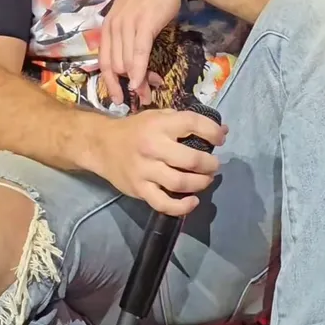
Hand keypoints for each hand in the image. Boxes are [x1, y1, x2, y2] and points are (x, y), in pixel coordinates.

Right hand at [94, 109, 226, 215]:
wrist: (102, 145)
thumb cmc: (136, 129)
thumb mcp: (159, 117)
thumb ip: (187, 122)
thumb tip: (223, 130)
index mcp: (159, 125)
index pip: (192, 124)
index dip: (212, 131)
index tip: (220, 139)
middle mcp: (152, 147)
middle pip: (190, 160)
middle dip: (210, 164)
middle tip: (214, 165)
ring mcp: (145, 170)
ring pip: (180, 183)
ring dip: (200, 183)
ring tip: (206, 179)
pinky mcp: (139, 189)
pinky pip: (163, 204)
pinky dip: (182, 207)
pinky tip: (193, 201)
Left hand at [99, 0, 180, 105]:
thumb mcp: (130, 17)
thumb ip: (127, 38)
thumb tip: (131, 64)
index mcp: (108, 27)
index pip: (103, 62)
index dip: (109, 84)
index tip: (117, 100)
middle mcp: (113, 27)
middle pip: (115, 67)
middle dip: (128, 85)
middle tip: (144, 95)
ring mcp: (127, 25)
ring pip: (127, 64)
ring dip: (139, 81)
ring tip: (150, 91)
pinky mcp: (143, 24)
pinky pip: (139, 54)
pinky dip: (139, 71)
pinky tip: (141, 83)